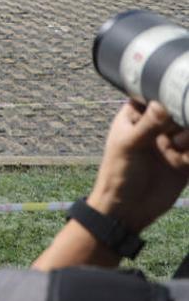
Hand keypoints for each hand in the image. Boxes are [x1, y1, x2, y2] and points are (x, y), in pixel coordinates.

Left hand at [88, 100, 188, 233]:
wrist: (128, 209)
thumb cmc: (119, 173)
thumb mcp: (130, 146)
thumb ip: (148, 126)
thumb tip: (161, 105)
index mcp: (137, 114)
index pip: (156, 93)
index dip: (169, 91)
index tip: (178, 98)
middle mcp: (158, 124)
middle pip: (181, 109)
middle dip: (185, 116)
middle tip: (175, 138)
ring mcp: (174, 141)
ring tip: (179, 150)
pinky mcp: (187, 160)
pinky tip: (184, 163)